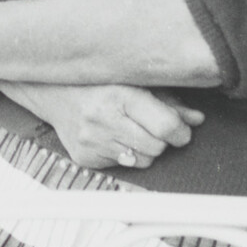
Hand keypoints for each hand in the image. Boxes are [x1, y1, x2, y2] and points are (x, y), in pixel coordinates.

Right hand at [0, 81, 203, 170]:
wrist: (50, 90)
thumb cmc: (95, 81)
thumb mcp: (134, 81)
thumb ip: (168, 101)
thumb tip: (196, 120)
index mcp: (120, 95)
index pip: (166, 127)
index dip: (180, 131)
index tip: (180, 129)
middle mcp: (103, 119)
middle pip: (157, 147)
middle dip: (162, 140)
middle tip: (154, 128)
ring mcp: (92, 141)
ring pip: (142, 161)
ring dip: (145, 149)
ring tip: (133, 130)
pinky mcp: (85, 157)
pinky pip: (122, 165)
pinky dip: (124, 153)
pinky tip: (113, 136)